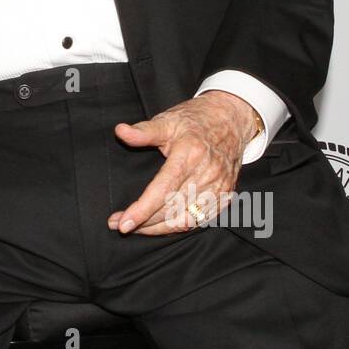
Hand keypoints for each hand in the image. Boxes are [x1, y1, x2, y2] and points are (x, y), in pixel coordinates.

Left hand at [107, 90, 261, 235]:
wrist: (231, 119)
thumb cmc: (195, 119)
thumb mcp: (168, 120)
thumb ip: (144, 131)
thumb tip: (120, 131)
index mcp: (190, 154)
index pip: (163, 190)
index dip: (142, 210)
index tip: (122, 222)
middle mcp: (207, 173)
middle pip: (172, 209)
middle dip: (143, 222)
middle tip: (118, 224)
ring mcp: (219, 187)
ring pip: (185, 220)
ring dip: (158, 229)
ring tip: (136, 228)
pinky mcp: (225, 195)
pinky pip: (199, 220)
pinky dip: (178, 227)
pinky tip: (160, 226)